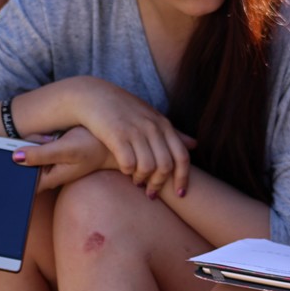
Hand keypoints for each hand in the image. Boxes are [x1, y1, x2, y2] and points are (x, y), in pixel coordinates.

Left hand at [18, 127, 115, 190]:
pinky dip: (34, 141)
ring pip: (27, 155)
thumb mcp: (66, 150)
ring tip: (46, 138)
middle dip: (17, 154)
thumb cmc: (93, 147)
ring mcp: (49, 164)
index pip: (20, 185)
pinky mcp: (51, 153)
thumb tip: (14, 157)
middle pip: (20, 168)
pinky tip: (46, 136)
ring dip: (27, 144)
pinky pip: (35, 148)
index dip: (7, 176)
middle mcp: (47, 174)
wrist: (111, 140)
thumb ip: (40, 154)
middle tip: (27, 143)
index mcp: (48, 179)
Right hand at [62, 77, 196, 195]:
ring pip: (148, 167)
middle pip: (165, 166)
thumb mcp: (152, 117)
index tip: (180, 194)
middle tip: (150, 192)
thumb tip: (195, 145)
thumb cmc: (125, 109)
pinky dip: (127, 171)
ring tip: (136, 181)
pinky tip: (124, 170)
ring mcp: (135, 131)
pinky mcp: (116, 135)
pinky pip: (128, 163)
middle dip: (159, 184)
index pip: (182, 157)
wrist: (94, 96)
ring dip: (142, 179)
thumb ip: (173, 133)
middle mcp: (153, 128)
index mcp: (164, 125)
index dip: (183, 178)